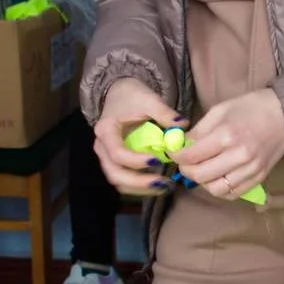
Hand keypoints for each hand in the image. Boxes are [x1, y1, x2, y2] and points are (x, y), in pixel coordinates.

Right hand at [94, 77, 180, 195]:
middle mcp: (101, 147)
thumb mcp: (148, 99)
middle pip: (114, 174)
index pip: (117, 153)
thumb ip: (164, 113)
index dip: (136, 161)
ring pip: (118, 182)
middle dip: (138, 183)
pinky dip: (139, 186)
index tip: (157, 161)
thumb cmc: (133, 97)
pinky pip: (123, 181)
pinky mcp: (114, 163)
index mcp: (106, 130)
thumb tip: (181, 126)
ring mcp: (106, 157)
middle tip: (163, 183)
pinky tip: (158, 184)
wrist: (119, 94)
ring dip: (140, 188)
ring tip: (164, 186)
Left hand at [174, 89, 283, 201]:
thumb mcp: (220, 110)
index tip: (174, 153)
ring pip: (215, 189)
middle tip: (184, 163)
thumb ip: (199, 130)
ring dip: (202, 183)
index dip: (177, 156)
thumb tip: (181, 145)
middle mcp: (239, 156)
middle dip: (186, 170)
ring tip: (200, 171)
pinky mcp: (259, 177)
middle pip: (201, 175)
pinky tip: (216, 179)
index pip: (192, 156)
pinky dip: (219, 190)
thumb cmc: (251, 108)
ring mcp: (250, 169)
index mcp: (226, 135)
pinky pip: (233, 194)